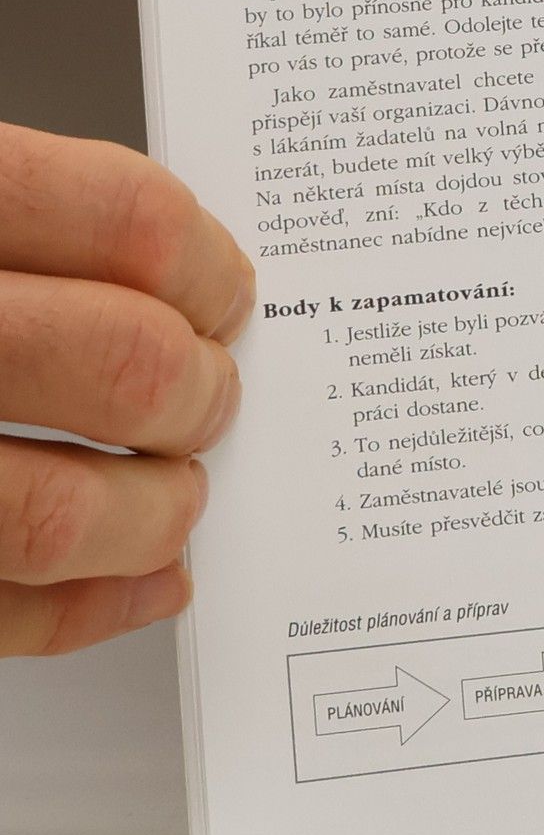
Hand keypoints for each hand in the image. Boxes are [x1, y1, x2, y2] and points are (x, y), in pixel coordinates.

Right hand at [0, 122, 252, 654]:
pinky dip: (90, 609)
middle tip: (211, 398)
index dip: (209, 267)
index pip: (124, 221)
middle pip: (125, 366)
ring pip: (59, 516)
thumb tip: (177, 273)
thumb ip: (29, 227)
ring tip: (177, 494)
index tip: (230, 296)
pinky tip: (139, 577)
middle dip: (202, 396)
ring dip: (156, 514)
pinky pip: (0, 613)